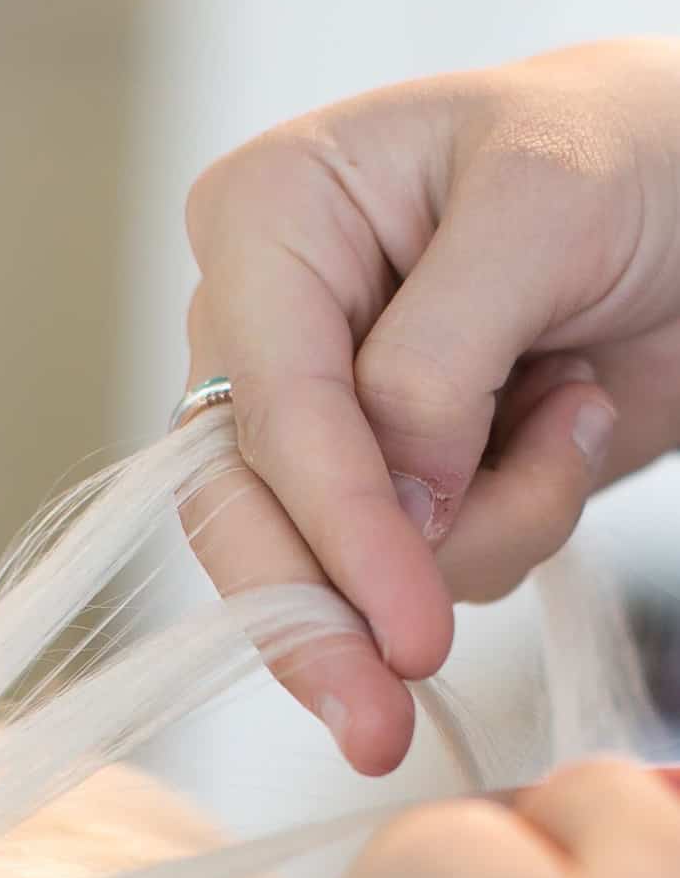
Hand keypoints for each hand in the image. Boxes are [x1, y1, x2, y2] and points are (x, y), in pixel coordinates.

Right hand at [183, 39, 679, 773]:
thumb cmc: (634, 149)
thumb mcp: (545, 208)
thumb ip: (439, 361)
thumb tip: (395, 517)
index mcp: (270, 219)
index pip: (272, 408)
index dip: (337, 529)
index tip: (405, 635)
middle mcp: (264, 325)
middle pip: (243, 513)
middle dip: (325, 622)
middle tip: (377, 727)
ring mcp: (322, 414)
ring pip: (335, 563)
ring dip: (481, 533)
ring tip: (570, 411)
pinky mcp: (386, 481)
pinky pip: (416, 568)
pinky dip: (511, 526)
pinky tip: (563, 422)